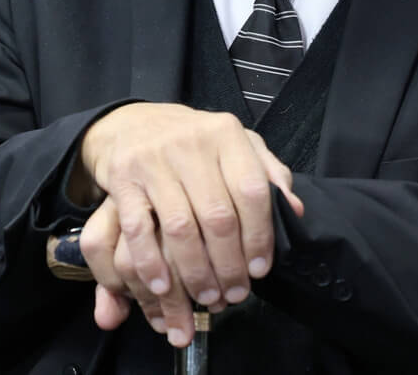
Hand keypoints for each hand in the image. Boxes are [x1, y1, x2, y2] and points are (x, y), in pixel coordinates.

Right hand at [72, 104, 300, 346]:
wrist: (132, 122)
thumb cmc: (193, 142)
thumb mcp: (236, 144)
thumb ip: (267, 172)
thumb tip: (294, 210)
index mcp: (225, 134)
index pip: (251, 190)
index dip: (259, 236)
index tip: (260, 269)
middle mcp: (190, 144)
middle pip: (218, 216)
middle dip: (229, 265)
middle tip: (235, 293)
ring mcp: (153, 161)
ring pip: (180, 228)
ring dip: (196, 272)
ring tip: (206, 296)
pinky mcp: (123, 178)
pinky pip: (138, 229)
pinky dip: (152, 263)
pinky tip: (164, 286)